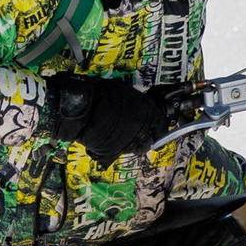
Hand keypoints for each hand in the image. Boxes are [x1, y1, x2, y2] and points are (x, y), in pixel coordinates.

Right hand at [48, 74, 174, 158]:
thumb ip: (137, 102)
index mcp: (148, 114)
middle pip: (151, 140)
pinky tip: (113, 140)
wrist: (85, 107)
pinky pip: (120, 152)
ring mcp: (128, 144)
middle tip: (142, 133)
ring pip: (137, 148)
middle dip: (148, 138)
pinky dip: (118, 147)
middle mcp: (142, 131)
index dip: (159, 125)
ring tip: (126, 137)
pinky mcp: (114, 153)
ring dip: (134, 143)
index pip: (161, 124)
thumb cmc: (104, 93)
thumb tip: (139, 105)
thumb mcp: (126, 92)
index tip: (156, 126)